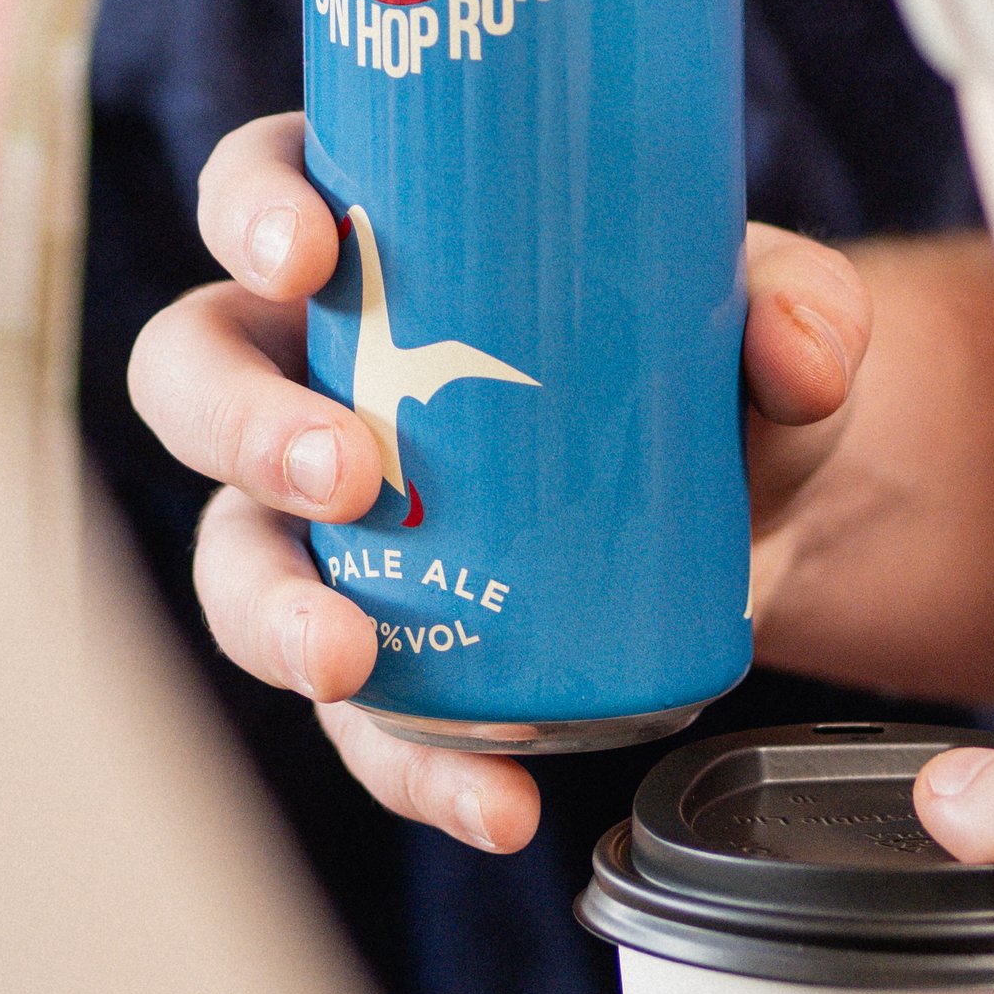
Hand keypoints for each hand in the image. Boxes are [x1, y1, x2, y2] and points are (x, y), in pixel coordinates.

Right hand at [125, 111, 872, 851]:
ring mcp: (325, 522)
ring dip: (269, 616)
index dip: (248, 211)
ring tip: (348, 660)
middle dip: (241, 427)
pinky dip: (412, 767)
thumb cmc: (709, 364)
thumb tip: (797, 358)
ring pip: (232, 558)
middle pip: (193, 375)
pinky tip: (495, 802)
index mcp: (375, 244)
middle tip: (344, 472)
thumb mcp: (770, 309)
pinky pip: (355, 718)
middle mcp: (314, 371)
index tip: (309, 253)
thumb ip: (801, 305)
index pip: (259, 191)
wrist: (755, 514)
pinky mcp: (383, 645)